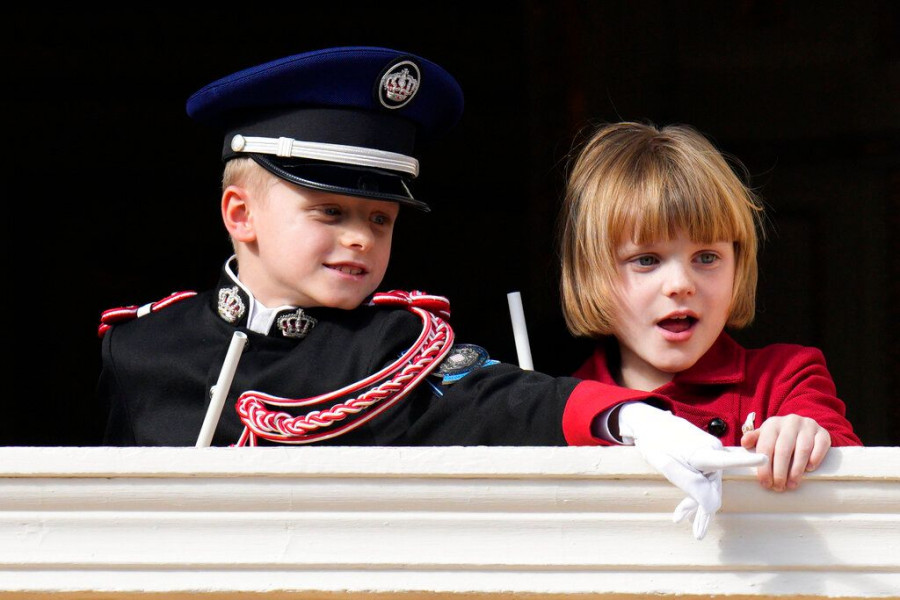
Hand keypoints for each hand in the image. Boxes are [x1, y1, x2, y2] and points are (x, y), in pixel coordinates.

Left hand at [617, 402, 766, 539]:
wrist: (650, 424)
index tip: (765, 458)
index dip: (746, 461)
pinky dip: (694, 495)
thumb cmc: (657, 442)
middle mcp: (711, 453)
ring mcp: (708, 456)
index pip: (727, 460)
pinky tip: (685, 513)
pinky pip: (702, 480)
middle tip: (694, 530)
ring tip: (686, 523)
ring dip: (696, 506)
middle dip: (702, 510)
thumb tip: (711, 505)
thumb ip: (691, 484)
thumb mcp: (667, 464)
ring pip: (707, 487)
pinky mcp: (703, 458)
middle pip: (713, 488)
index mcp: (702, 452)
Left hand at [741, 414, 829, 491]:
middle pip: (783, 450)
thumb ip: (755, 439)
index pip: (766, 446)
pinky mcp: (823, 433)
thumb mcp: (766, 435)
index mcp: (773, 424)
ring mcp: (808, 426)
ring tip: (792, 484)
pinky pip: (820, 447)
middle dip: (779, 472)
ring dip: (796, 470)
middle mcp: (790, 422)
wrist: (804, 425)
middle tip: (778, 487)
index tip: (765, 482)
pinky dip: (814, 459)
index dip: (764, 467)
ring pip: (802, 450)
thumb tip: (744, 444)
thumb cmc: (781, 435)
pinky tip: (809, 470)